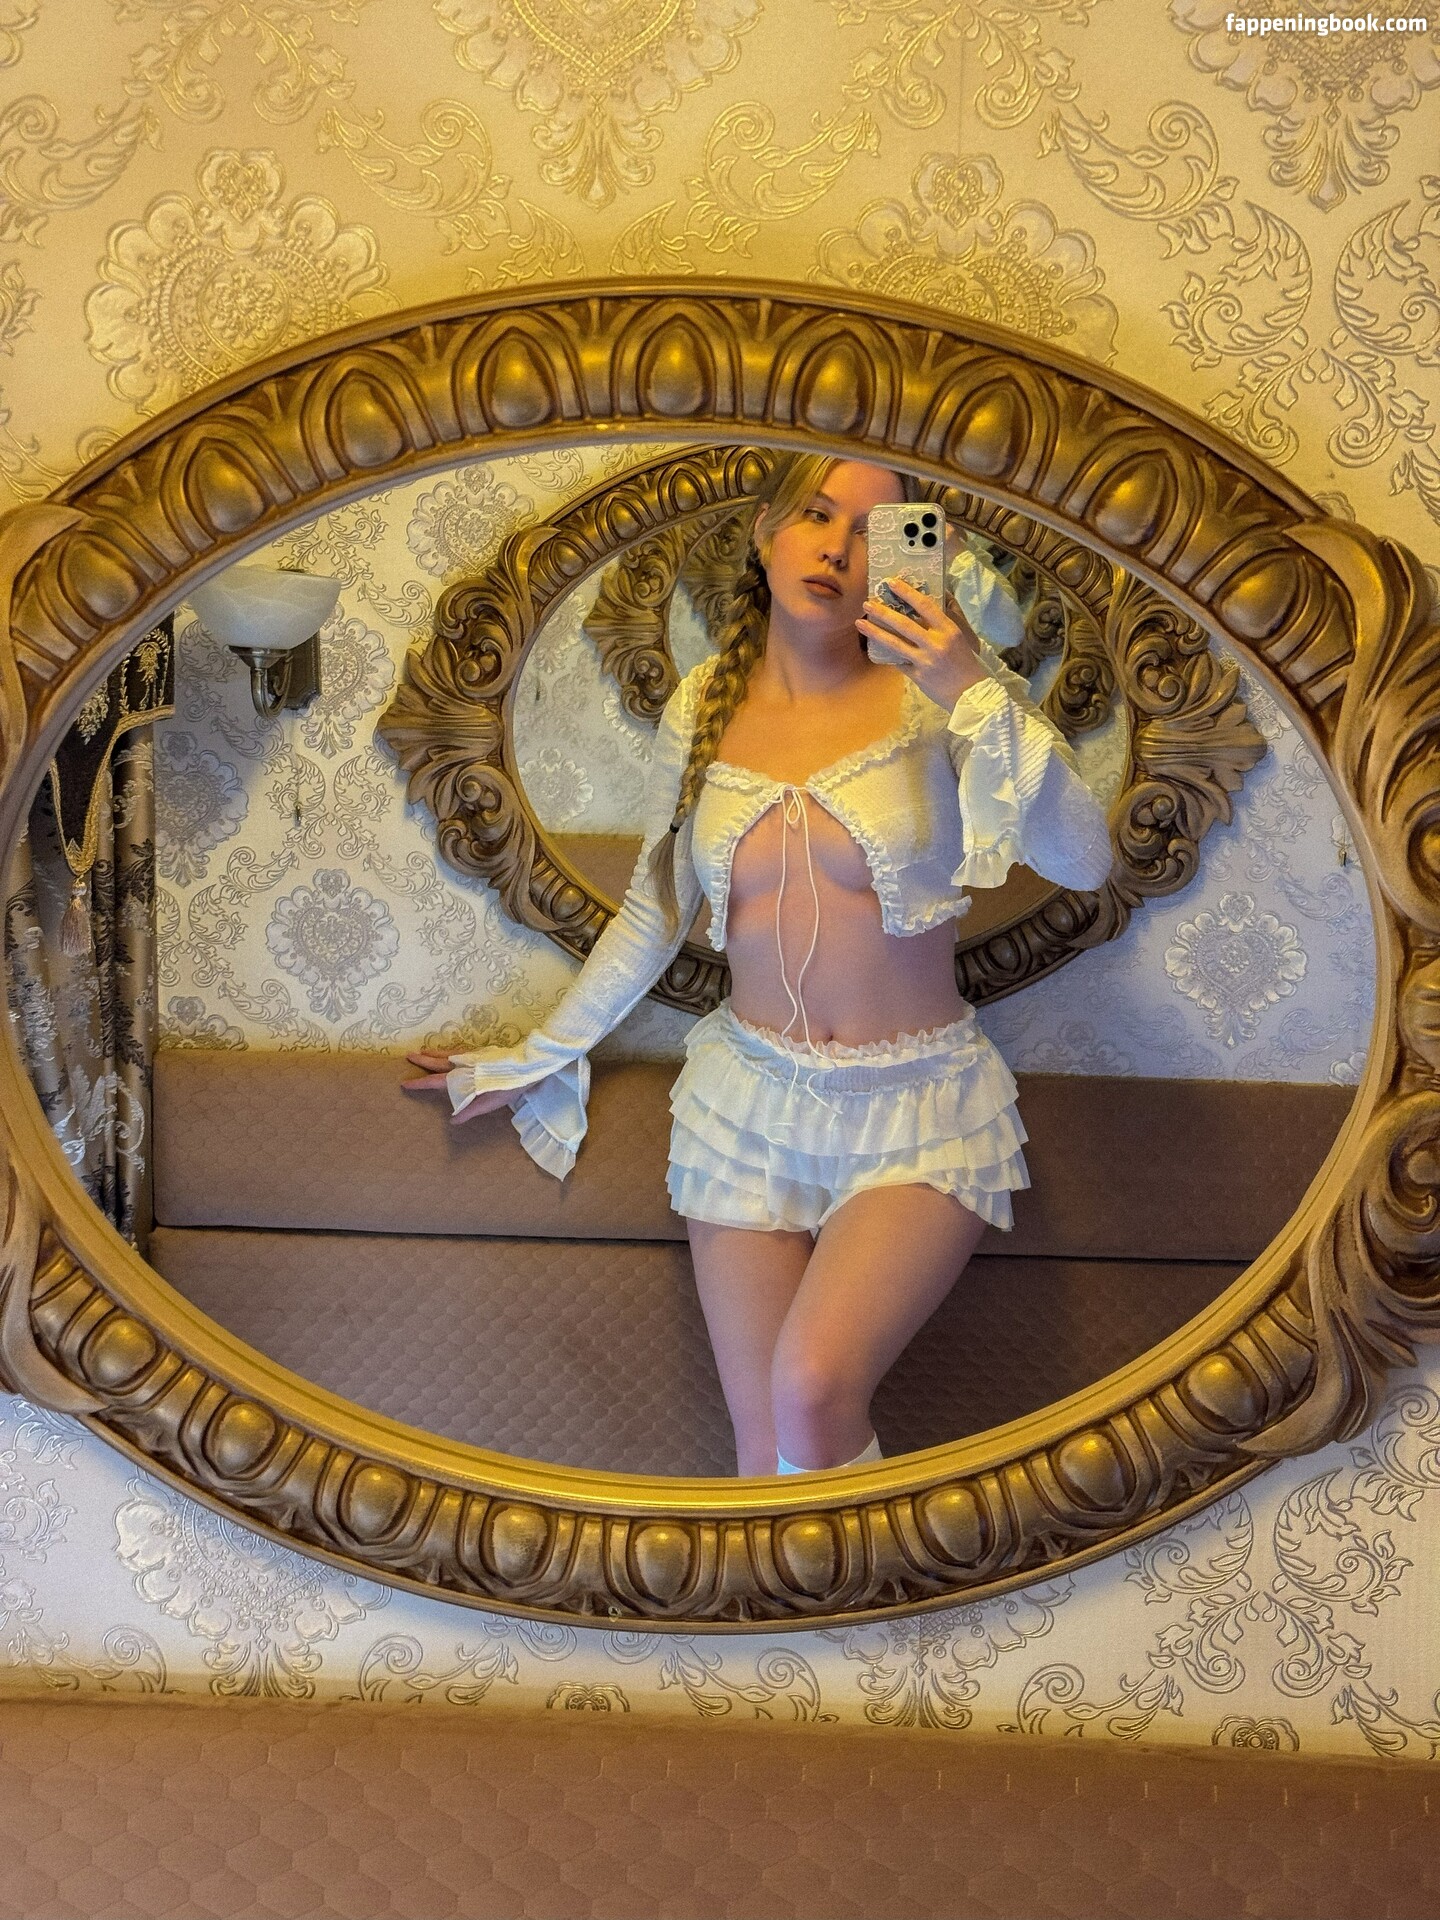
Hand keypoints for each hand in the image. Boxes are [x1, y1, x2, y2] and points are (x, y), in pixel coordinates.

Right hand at [401, 1049, 522, 1125]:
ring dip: (434, 1053)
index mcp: (462, 1078)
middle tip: (408, 1056)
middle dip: (422, 1060)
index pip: (435, 1081)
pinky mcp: (480, 1053)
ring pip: (447, 1053)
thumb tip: (452, 1120)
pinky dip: (448, 1051)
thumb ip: (470, 1110)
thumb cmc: (508, 1087)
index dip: (420, 1083)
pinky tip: (448, 1052)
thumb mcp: (489, 1103)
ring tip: (423, 1051)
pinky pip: (457, 1051)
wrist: (526, 1067)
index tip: (405, 1083)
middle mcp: (464, 1064)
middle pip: (438, 1062)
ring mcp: (472, 1057)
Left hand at [857, 579, 990, 709]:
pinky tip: (874, 648)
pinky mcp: (918, 676)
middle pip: (904, 624)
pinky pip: (898, 663)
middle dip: (883, 612)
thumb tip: (941, 592)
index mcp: (949, 630)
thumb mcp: (964, 636)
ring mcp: (925, 661)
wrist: (970, 693)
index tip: (891, 583)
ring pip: (895, 644)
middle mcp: (936, 644)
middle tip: (867, 603)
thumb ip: (950, 616)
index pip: (926, 606)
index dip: (907, 593)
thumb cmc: (967, 661)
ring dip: (875, 632)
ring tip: (860, 623)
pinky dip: (887, 656)